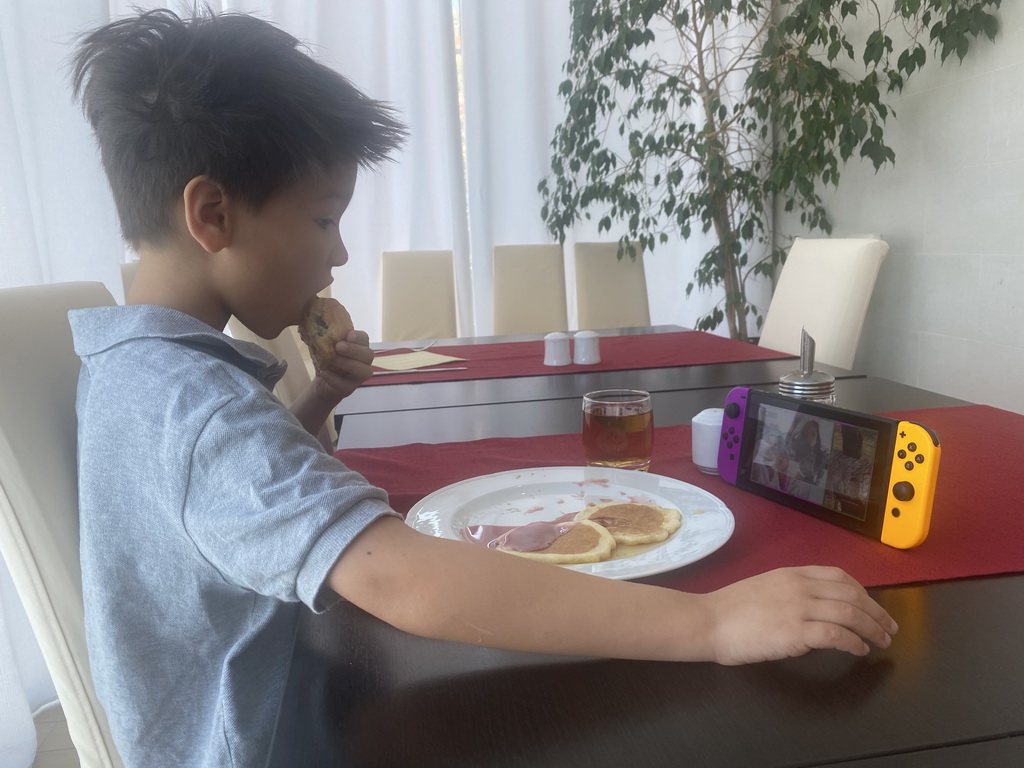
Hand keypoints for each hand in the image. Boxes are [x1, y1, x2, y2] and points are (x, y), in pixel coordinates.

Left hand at [310, 329, 374, 403]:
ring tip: (334, 360)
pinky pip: (347, 385)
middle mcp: (363, 362)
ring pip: (364, 372)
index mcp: (358, 347)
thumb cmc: (327, 359)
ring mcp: (358, 377)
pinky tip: (324, 373)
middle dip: (354, 350)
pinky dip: (335, 379)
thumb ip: (328, 335)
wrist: (322, 380)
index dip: (359, 337)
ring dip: (349, 364)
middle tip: (339, 346)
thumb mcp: (326, 345)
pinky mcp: (350, 388)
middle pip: (369, 355)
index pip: (365, 339)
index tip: (348, 335)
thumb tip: (319, 318)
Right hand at [705, 566, 896, 664]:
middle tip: (889, 627)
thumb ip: (790, 594)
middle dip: (876, 611)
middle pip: (851, 594)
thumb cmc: (729, 610)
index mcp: (792, 574)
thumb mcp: (764, 589)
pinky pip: (836, 636)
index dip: (862, 591)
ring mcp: (798, 608)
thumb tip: (812, 610)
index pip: (838, 576)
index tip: (871, 605)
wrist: (707, 621)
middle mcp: (799, 586)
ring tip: (882, 641)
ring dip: (872, 628)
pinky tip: (859, 651)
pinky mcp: (796, 632)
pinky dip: (853, 643)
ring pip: (849, 613)